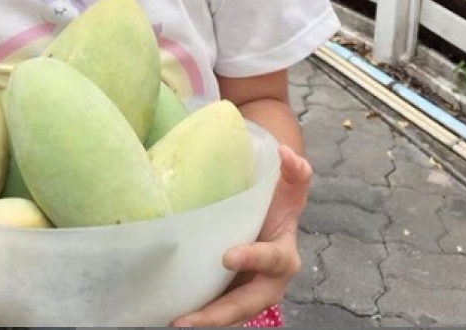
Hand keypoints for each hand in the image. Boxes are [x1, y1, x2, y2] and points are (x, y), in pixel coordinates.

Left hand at [171, 145, 310, 327]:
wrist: (270, 218)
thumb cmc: (279, 201)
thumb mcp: (290, 184)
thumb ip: (295, 169)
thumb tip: (285, 152)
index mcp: (283, 256)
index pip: (271, 260)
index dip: (253, 259)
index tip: (228, 256)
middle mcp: (267, 283)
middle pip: (245, 304)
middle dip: (218, 314)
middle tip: (188, 320)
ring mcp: (247, 293)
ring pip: (228, 313)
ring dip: (203, 320)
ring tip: (174, 323)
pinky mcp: (230, 295)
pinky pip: (215, 308)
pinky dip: (197, 315)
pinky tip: (170, 314)